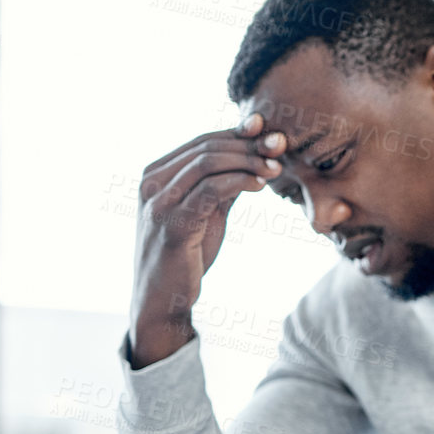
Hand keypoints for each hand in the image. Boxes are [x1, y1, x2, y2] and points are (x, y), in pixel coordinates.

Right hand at [128, 112, 284, 367]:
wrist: (163, 299)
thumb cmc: (185, 253)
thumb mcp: (206, 211)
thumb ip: (223, 184)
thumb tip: (256, 157)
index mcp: (156, 174)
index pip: (203, 141)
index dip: (240, 134)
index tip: (272, 135)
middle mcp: (151, 182)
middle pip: (207, 147)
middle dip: (249, 145)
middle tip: (281, 148)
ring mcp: (158, 202)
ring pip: (209, 163)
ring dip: (248, 161)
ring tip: (276, 168)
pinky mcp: (172, 223)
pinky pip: (210, 190)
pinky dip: (239, 182)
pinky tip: (260, 186)